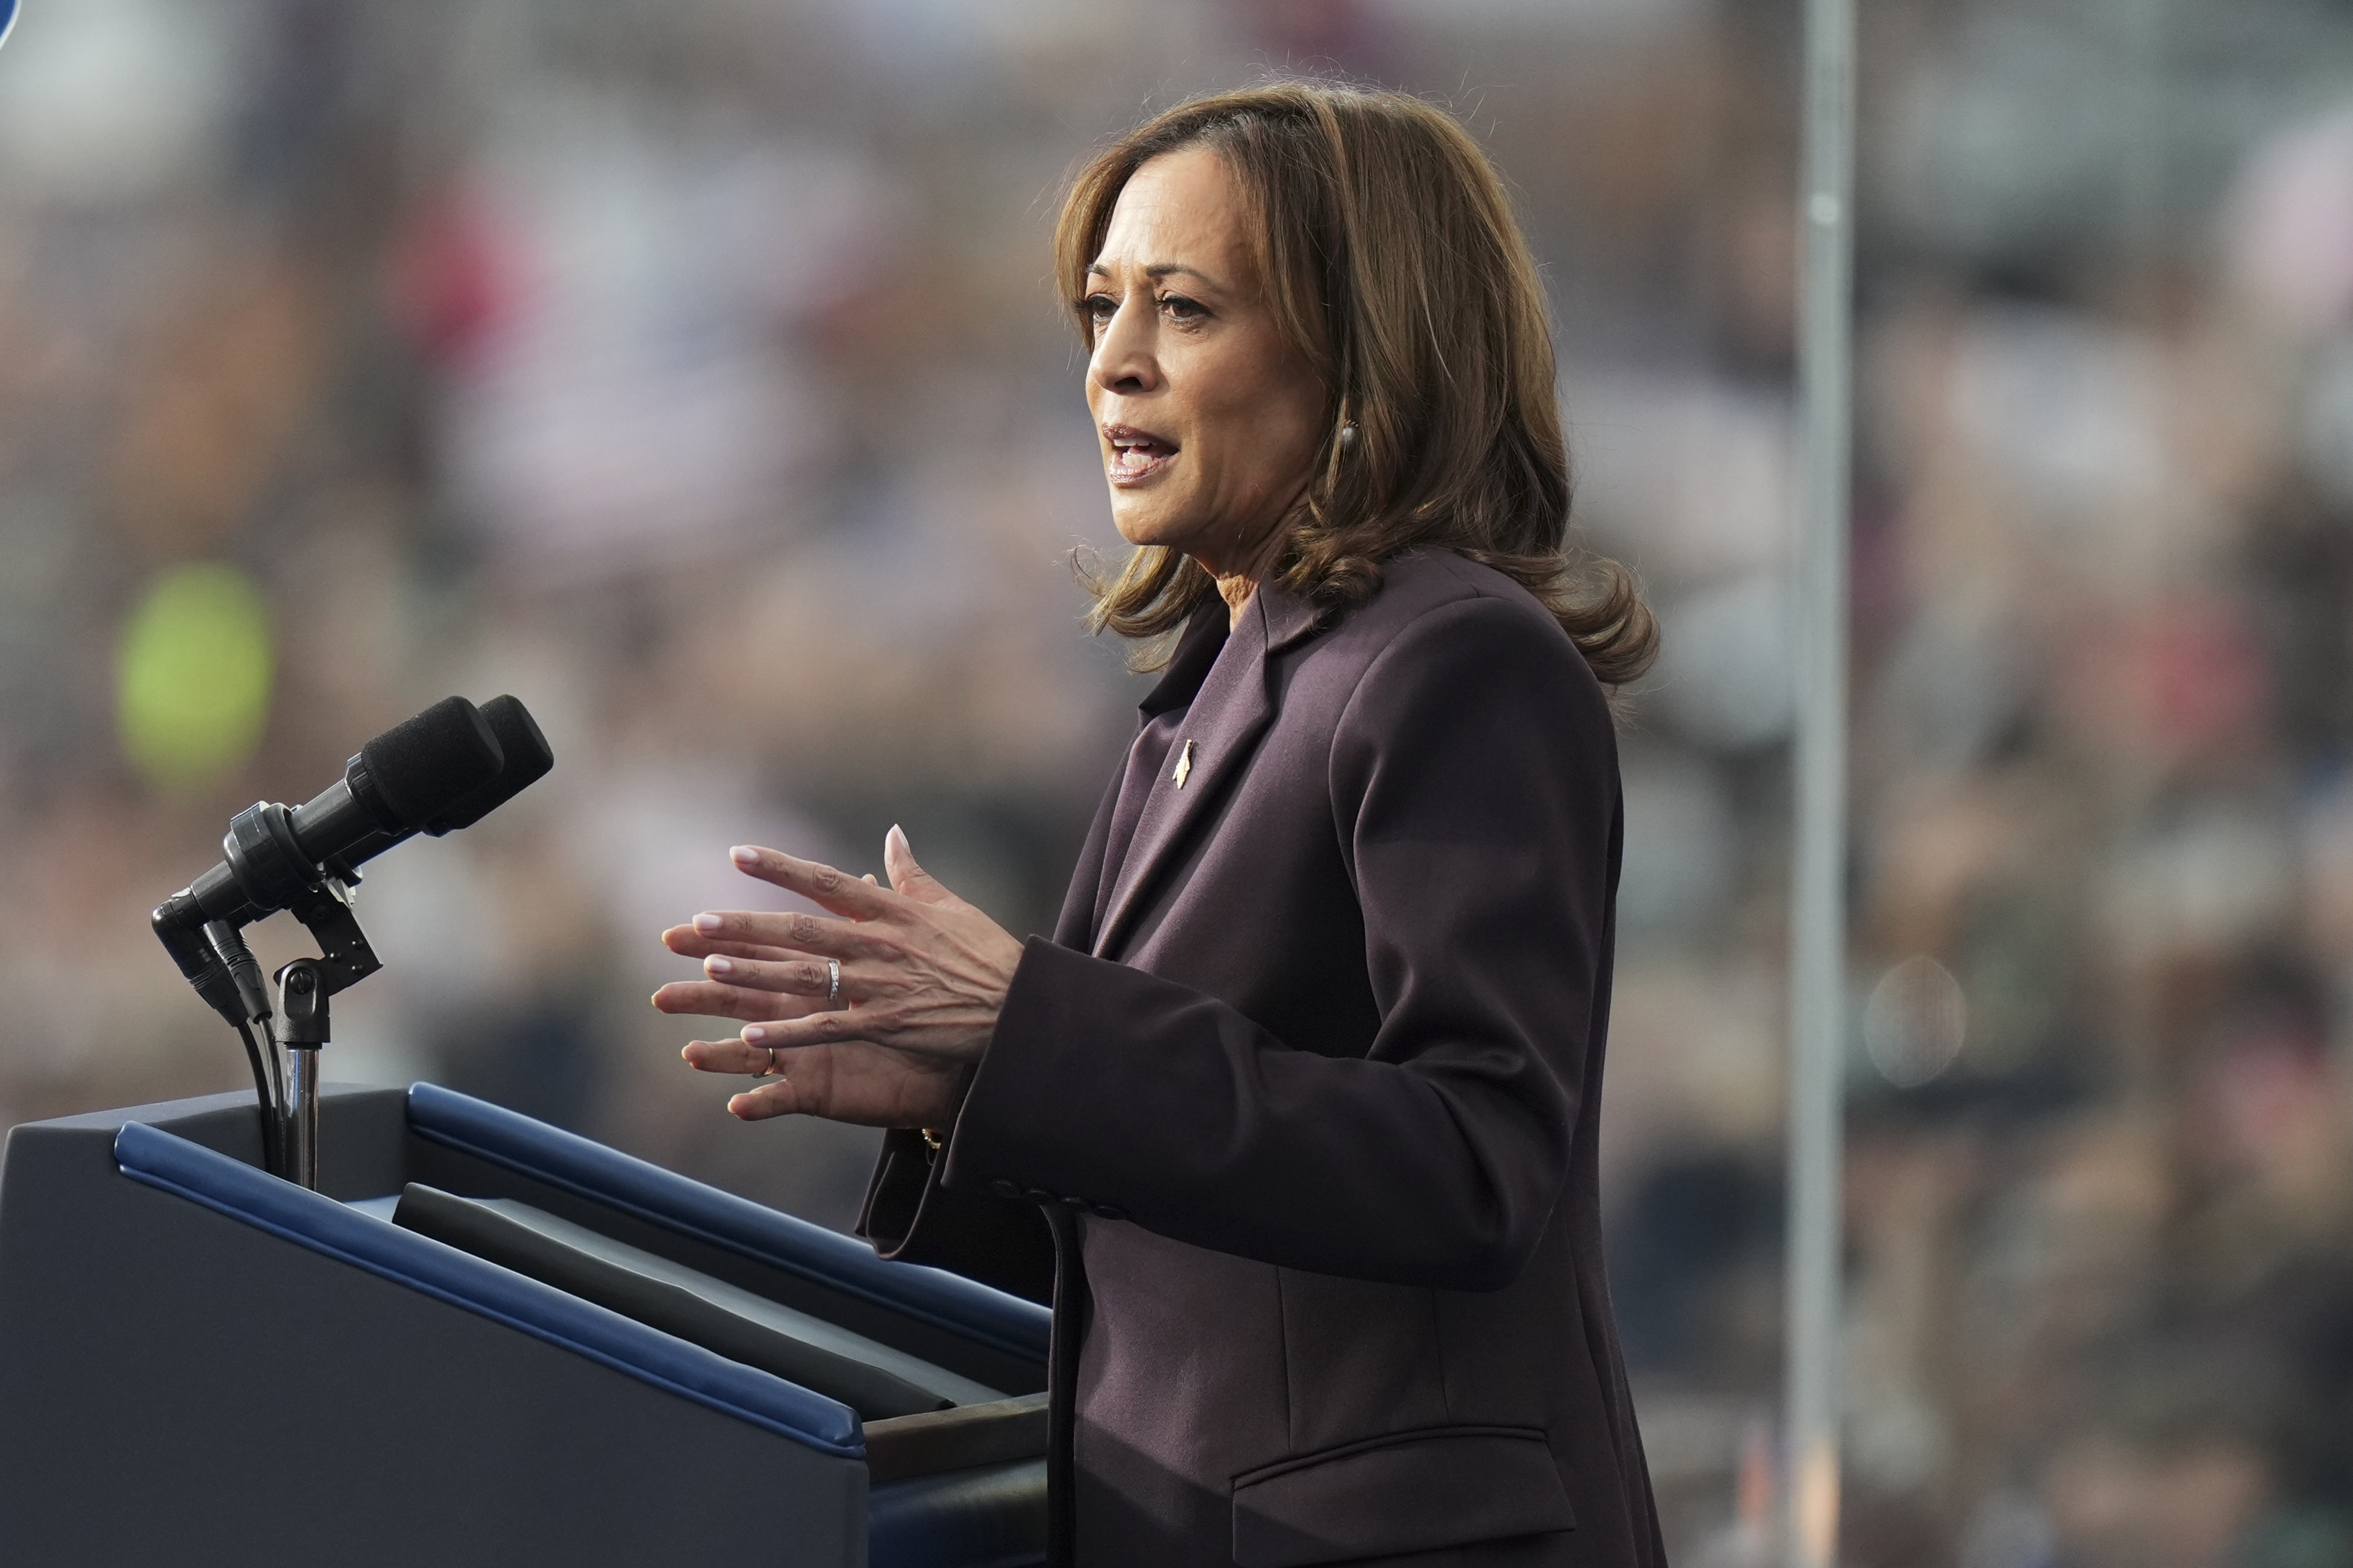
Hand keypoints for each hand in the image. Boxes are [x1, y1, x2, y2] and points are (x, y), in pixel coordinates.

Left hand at [653, 826, 1025, 1125]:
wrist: (1021, 1008)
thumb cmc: (988, 955)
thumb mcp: (951, 905)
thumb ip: (911, 873)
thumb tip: (892, 833)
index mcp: (894, 911)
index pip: (827, 882)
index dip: (781, 868)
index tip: (737, 855)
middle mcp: (881, 943)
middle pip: (803, 930)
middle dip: (748, 926)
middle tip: (698, 922)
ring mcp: (882, 985)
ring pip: (808, 977)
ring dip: (757, 974)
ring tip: (711, 969)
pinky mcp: (886, 1025)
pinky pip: (828, 1028)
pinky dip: (790, 1032)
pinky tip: (751, 1035)